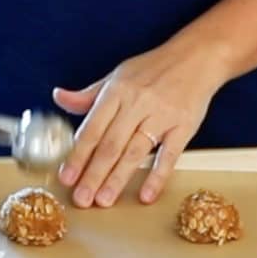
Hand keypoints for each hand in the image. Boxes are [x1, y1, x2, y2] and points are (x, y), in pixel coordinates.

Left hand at [53, 40, 226, 207]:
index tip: (66, 178)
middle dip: (93, 175)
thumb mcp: (118, 76)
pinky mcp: (184, 126)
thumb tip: (59, 97)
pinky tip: (146, 195)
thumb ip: (89, 95)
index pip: (92, 129)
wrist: (197, 57)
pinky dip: (157, 176)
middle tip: (82, 199)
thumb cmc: (155, 68)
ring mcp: (161, 116)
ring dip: (118, 179)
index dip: (77, 156)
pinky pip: (169, 155)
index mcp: (117, 92)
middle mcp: (137, 103)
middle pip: (110, 145)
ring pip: (135, 152)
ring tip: (104, 200)